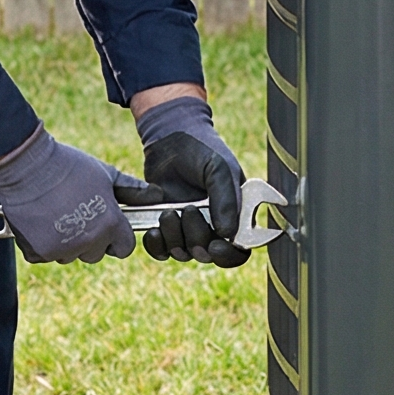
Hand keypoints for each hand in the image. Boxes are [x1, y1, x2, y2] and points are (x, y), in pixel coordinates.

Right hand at [0, 129, 141, 262]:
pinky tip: (39, 220)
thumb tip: (156, 194)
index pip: (125, 248)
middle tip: (76, 214)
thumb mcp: (105, 174)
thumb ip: (132, 189)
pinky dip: (41, 243)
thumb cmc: (69, 166)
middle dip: (90, 240)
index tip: (107, 226)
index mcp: (110, 225)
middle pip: (96, 254)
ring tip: (56, 213)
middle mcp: (89, 242)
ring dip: (66, 243)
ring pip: (70, 255)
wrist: (26, 165)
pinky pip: (45, 256)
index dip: (117, 237)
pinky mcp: (38, 253)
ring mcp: (62, 250)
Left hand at [135, 94, 248, 266]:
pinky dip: (156, 245)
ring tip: (169, 212)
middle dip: (196, 238)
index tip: (215, 245)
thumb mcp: (220, 170)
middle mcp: (214, 228)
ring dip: (174, 238)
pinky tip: (154, 230)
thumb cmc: (203, 150)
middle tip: (188, 210)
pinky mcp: (166, 228)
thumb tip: (228, 234)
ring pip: (184, 254)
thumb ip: (226, 200)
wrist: (171, 139)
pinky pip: (161, 251)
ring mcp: (189, 229)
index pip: (239, 252)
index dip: (229, 256)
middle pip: (208, 255)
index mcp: (236, 216)